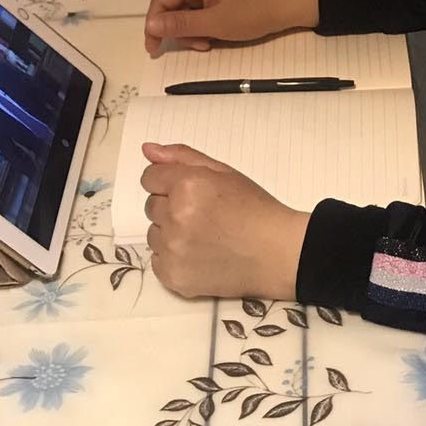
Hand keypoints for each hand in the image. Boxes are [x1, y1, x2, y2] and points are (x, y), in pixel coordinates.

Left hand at [140, 141, 309, 300]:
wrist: (277, 254)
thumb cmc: (255, 210)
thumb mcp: (224, 172)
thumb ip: (182, 157)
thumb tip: (148, 150)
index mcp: (187, 185)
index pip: (150, 177)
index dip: (169, 182)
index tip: (189, 192)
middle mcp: (175, 216)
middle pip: (151, 206)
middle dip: (171, 207)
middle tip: (205, 215)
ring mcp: (172, 249)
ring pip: (154, 234)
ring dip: (171, 233)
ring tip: (205, 237)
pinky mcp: (173, 276)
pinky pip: (158, 261)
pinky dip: (174, 258)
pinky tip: (200, 255)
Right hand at [144, 0, 318, 56]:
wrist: (287, 6)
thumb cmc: (252, 12)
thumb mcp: (215, 22)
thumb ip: (181, 24)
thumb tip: (150, 25)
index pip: (161, 0)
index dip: (153, 25)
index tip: (153, 49)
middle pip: (172, 7)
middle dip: (178, 30)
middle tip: (195, 47)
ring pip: (185, 14)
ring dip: (191, 33)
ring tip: (208, 44)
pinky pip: (199, 15)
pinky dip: (202, 29)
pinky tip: (212, 39)